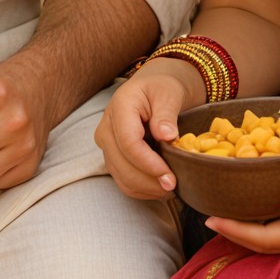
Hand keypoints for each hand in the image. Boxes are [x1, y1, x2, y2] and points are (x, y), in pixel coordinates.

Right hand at [95, 59, 205, 199]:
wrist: (153, 89)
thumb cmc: (162, 88)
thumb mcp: (169, 94)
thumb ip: (167, 114)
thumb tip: (167, 137)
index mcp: (120, 107)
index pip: (129, 142)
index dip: (148, 163)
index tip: (170, 175)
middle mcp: (106, 127)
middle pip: (121, 163)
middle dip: (148, 180)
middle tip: (173, 186)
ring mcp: (106, 143)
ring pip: (120, 176)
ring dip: (145, 188)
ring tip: (170, 190)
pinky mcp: (112, 156)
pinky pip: (122, 180)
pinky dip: (141, 189)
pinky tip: (160, 188)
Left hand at [207, 147, 279, 253]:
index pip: (269, 238)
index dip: (237, 230)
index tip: (211, 217)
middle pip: (268, 246)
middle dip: (236, 235)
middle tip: (207, 218)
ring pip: (276, 242)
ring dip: (248, 234)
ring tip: (223, 219)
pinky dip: (265, 227)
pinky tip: (254, 214)